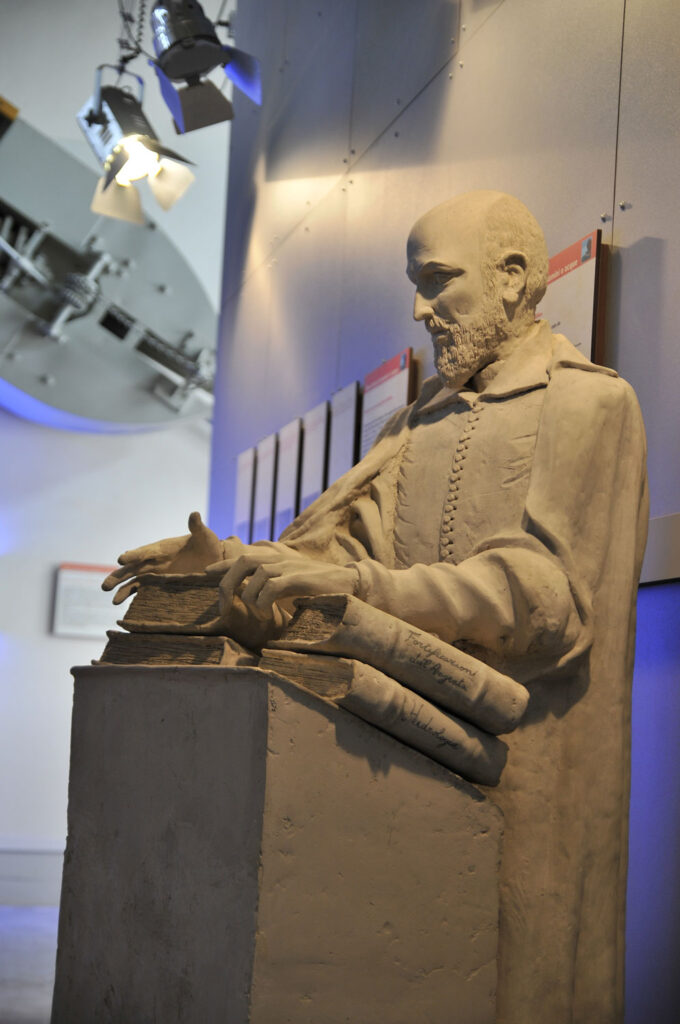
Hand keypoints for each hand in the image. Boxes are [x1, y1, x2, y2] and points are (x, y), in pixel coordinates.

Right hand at [102, 511, 222, 604]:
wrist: (213, 559)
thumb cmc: (208, 545)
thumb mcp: (204, 536)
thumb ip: (197, 527)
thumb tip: (195, 514)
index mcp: (163, 548)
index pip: (146, 552)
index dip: (134, 555)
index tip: (121, 560)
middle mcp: (155, 560)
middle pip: (133, 567)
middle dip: (120, 575)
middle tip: (105, 585)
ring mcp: (156, 572)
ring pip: (133, 578)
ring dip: (121, 587)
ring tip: (111, 598)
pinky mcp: (159, 582)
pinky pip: (141, 588)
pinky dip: (130, 594)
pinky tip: (120, 603)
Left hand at [219, 553, 357, 616]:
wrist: (349, 583)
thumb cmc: (318, 587)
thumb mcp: (290, 583)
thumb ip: (272, 583)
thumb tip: (253, 593)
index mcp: (276, 557)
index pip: (242, 556)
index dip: (222, 564)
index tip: (206, 572)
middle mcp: (279, 558)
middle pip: (242, 561)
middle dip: (226, 582)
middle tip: (223, 606)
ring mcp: (288, 566)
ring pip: (255, 575)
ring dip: (249, 597)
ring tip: (256, 614)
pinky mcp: (298, 578)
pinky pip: (270, 588)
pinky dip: (263, 602)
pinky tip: (266, 613)